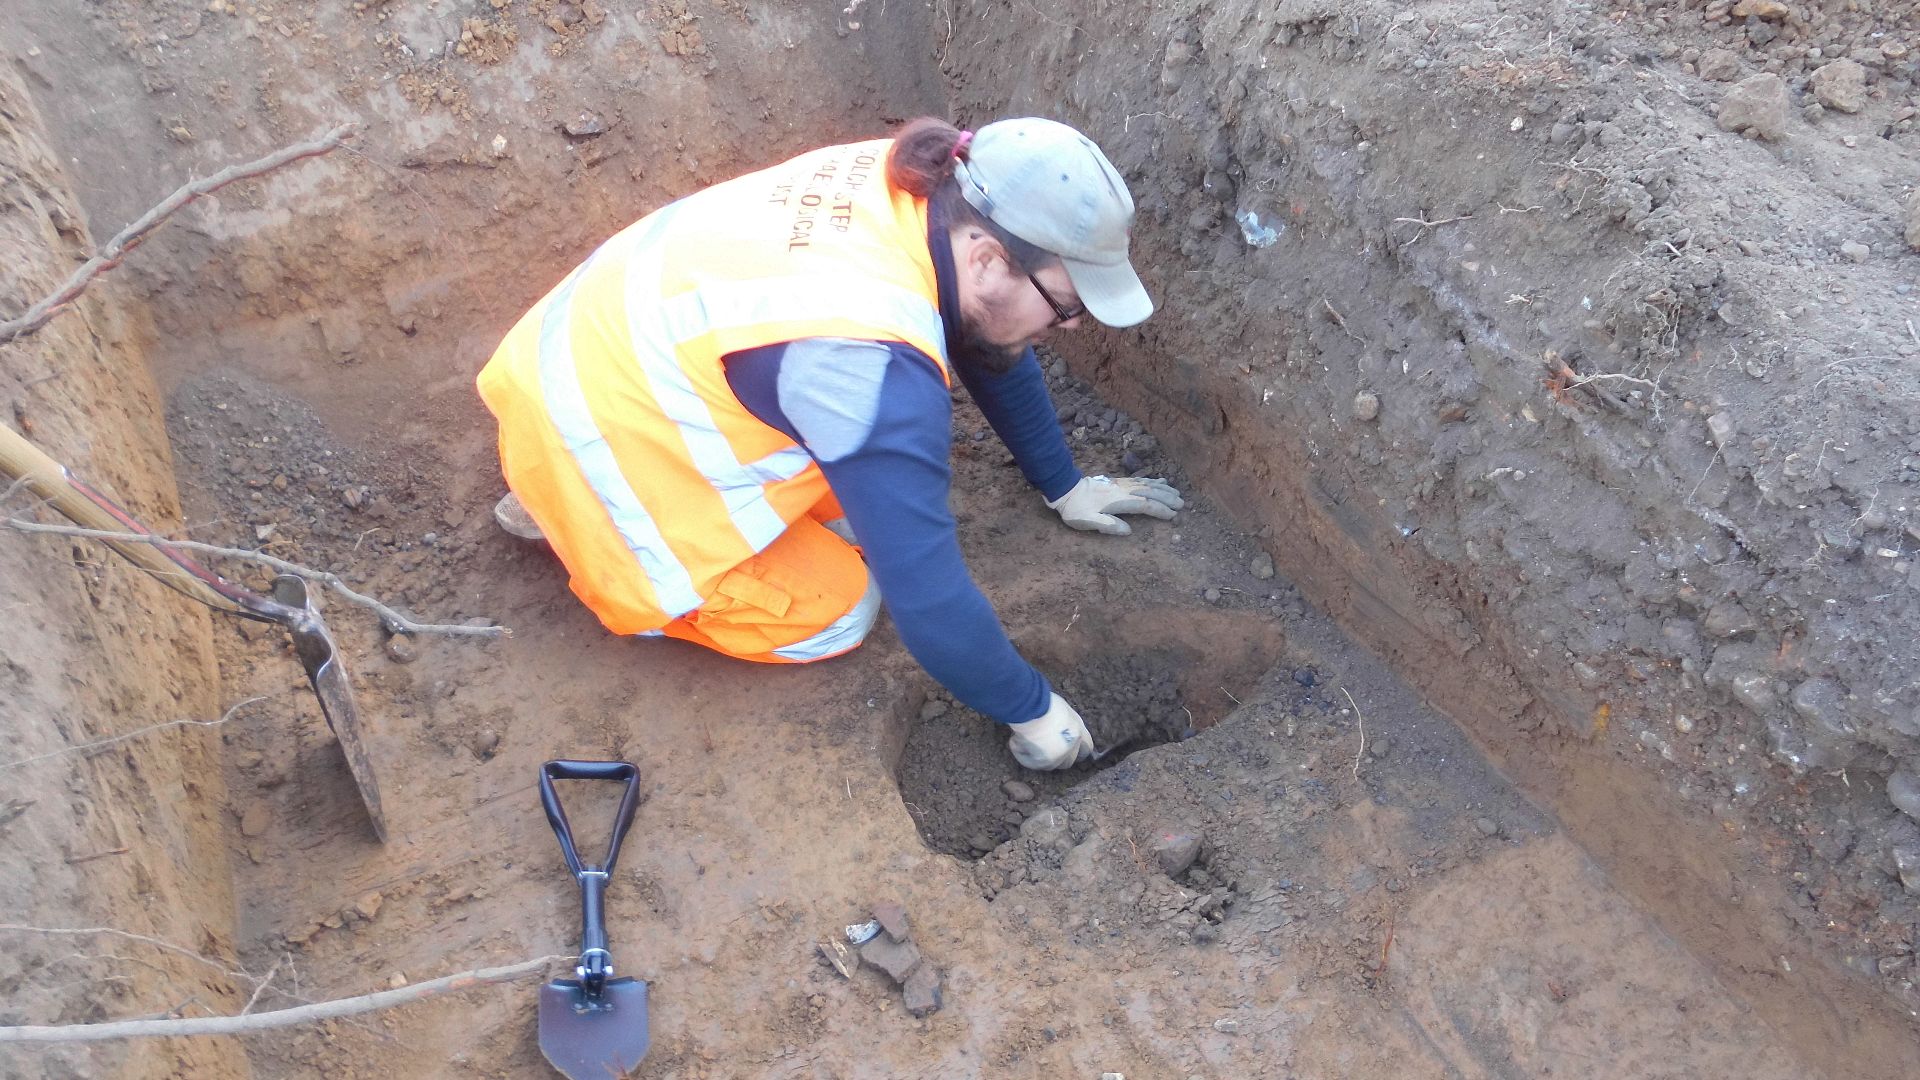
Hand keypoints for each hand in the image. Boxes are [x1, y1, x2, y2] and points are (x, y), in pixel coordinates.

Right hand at [1006, 693, 1096, 769]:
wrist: (1032, 708)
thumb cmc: (1044, 702)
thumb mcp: (1063, 710)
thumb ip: (1066, 724)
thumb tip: (1059, 730)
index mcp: (1079, 732)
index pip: (1086, 749)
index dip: (1077, 750)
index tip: (1067, 748)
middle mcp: (1071, 747)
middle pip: (1068, 762)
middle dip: (1057, 756)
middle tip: (1042, 747)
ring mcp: (1057, 757)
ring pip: (1049, 765)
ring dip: (1038, 755)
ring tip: (1026, 740)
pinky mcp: (1042, 762)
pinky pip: (1030, 762)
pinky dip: (1021, 752)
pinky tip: (1016, 739)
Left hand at [1045, 475, 1182, 535]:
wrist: (1066, 490)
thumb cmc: (1076, 509)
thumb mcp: (1088, 521)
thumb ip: (1108, 525)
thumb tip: (1128, 531)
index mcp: (1119, 501)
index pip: (1145, 505)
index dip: (1160, 510)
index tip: (1173, 515)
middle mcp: (1124, 490)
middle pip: (1151, 492)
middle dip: (1168, 498)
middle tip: (1182, 504)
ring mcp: (1122, 484)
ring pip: (1148, 484)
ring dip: (1164, 488)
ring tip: (1177, 493)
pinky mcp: (1119, 481)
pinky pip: (1140, 480)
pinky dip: (1153, 480)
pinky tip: (1160, 480)